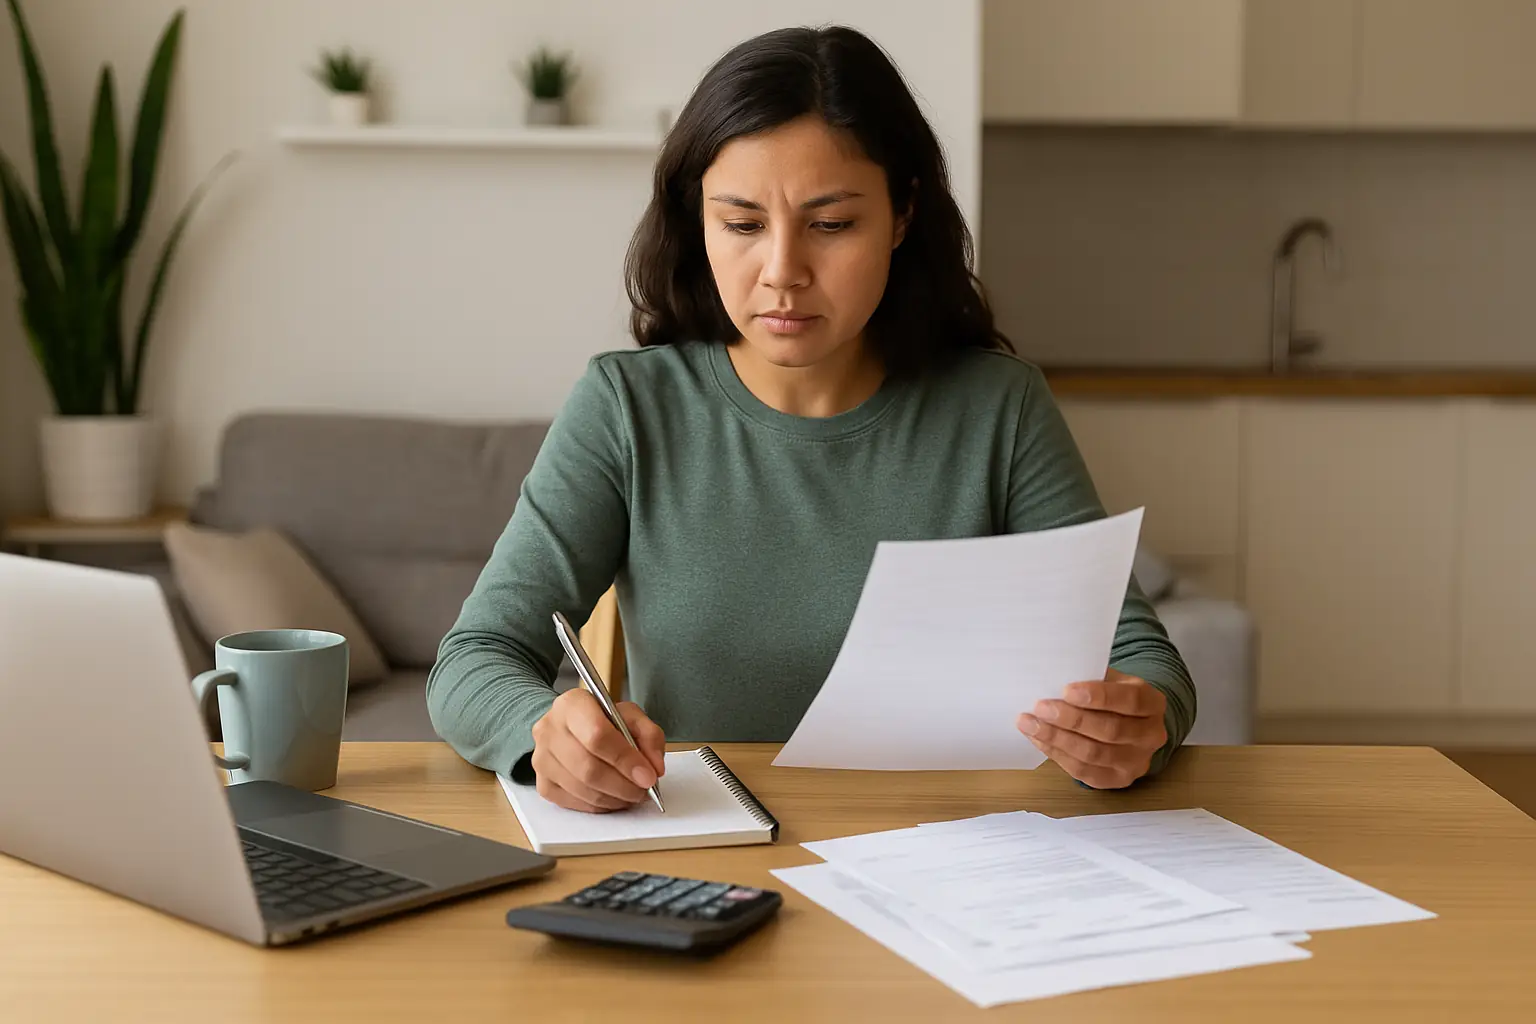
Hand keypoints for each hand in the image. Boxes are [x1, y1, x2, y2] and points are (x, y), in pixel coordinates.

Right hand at [530, 688, 666, 812]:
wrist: (570, 728)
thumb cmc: (602, 721)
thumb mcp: (630, 716)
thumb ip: (649, 736)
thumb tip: (655, 768)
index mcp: (572, 704)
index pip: (597, 735)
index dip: (625, 760)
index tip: (648, 776)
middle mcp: (550, 729)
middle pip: (588, 767)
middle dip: (623, 785)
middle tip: (643, 790)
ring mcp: (541, 758)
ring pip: (582, 789)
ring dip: (614, 798)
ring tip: (631, 794)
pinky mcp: (542, 783)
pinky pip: (573, 803)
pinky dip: (599, 806)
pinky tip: (612, 797)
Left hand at [1016, 669, 1166, 788]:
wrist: (1127, 725)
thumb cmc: (1112, 697)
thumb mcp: (1110, 680)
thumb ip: (1089, 678)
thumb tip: (1052, 678)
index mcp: (1152, 703)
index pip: (1130, 700)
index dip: (1098, 696)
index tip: (1066, 690)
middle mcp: (1151, 735)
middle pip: (1110, 730)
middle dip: (1071, 719)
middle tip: (1040, 707)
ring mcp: (1136, 762)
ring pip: (1093, 753)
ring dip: (1057, 738)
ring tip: (1030, 724)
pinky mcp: (1117, 779)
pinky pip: (1083, 770)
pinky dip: (1057, 754)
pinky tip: (1038, 739)